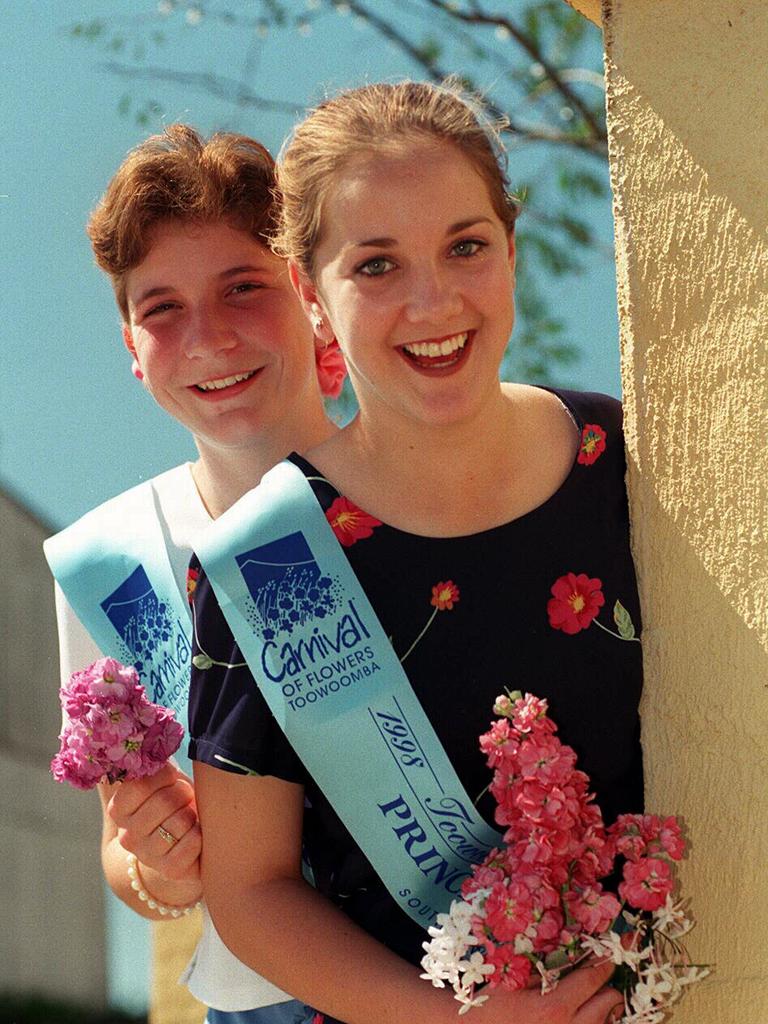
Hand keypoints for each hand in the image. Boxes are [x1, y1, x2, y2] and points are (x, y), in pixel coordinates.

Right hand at [108, 761, 200, 883]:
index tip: (171, 778)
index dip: (163, 776)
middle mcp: (127, 835)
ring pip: (180, 822)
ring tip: (189, 817)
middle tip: (184, 798)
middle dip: (183, 794)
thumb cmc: (174, 801)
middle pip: (164, 802)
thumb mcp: (160, 780)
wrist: (182, 843)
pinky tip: (196, 835)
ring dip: (192, 815)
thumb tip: (148, 732)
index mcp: (118, 808)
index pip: (140, 784)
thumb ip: (150, 762)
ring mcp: (147, 855)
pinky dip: (200, 835)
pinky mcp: (170, 869)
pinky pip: (192, 843)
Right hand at [479, 958, 622, 1023]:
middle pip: (611, 1001)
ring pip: (608, 1021)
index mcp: (554, 1007)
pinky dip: (595, 1022)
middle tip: (596, 977)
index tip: (624, 943)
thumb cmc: (492, 1008)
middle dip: (607, 985)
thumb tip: (573, 945)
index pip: (593, 976)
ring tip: (586, 1000)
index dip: (609, 957)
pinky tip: (579, 1016)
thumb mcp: (514, 979)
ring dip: (603, 1007)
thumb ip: (544, 964)